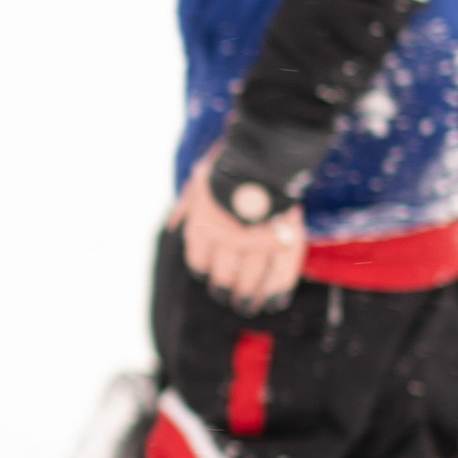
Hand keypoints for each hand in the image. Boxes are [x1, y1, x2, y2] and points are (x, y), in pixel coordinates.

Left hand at [176, 157, 305, 312]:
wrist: (267, 154)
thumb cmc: (229, 165)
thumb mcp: (199, 180)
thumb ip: (187, 205)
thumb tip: (172, 226)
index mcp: (203, 225)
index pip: (200, 263)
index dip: (206, 270)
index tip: (212, 273)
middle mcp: (227, 238)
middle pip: (225, 277)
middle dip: (227, 289)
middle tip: (231, 298)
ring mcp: (257, 242)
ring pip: (251, 281)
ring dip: (250, 296)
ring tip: (248, 304)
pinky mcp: (285, 240)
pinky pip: (281, 274)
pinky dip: (277, 290)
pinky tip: (274, 301)